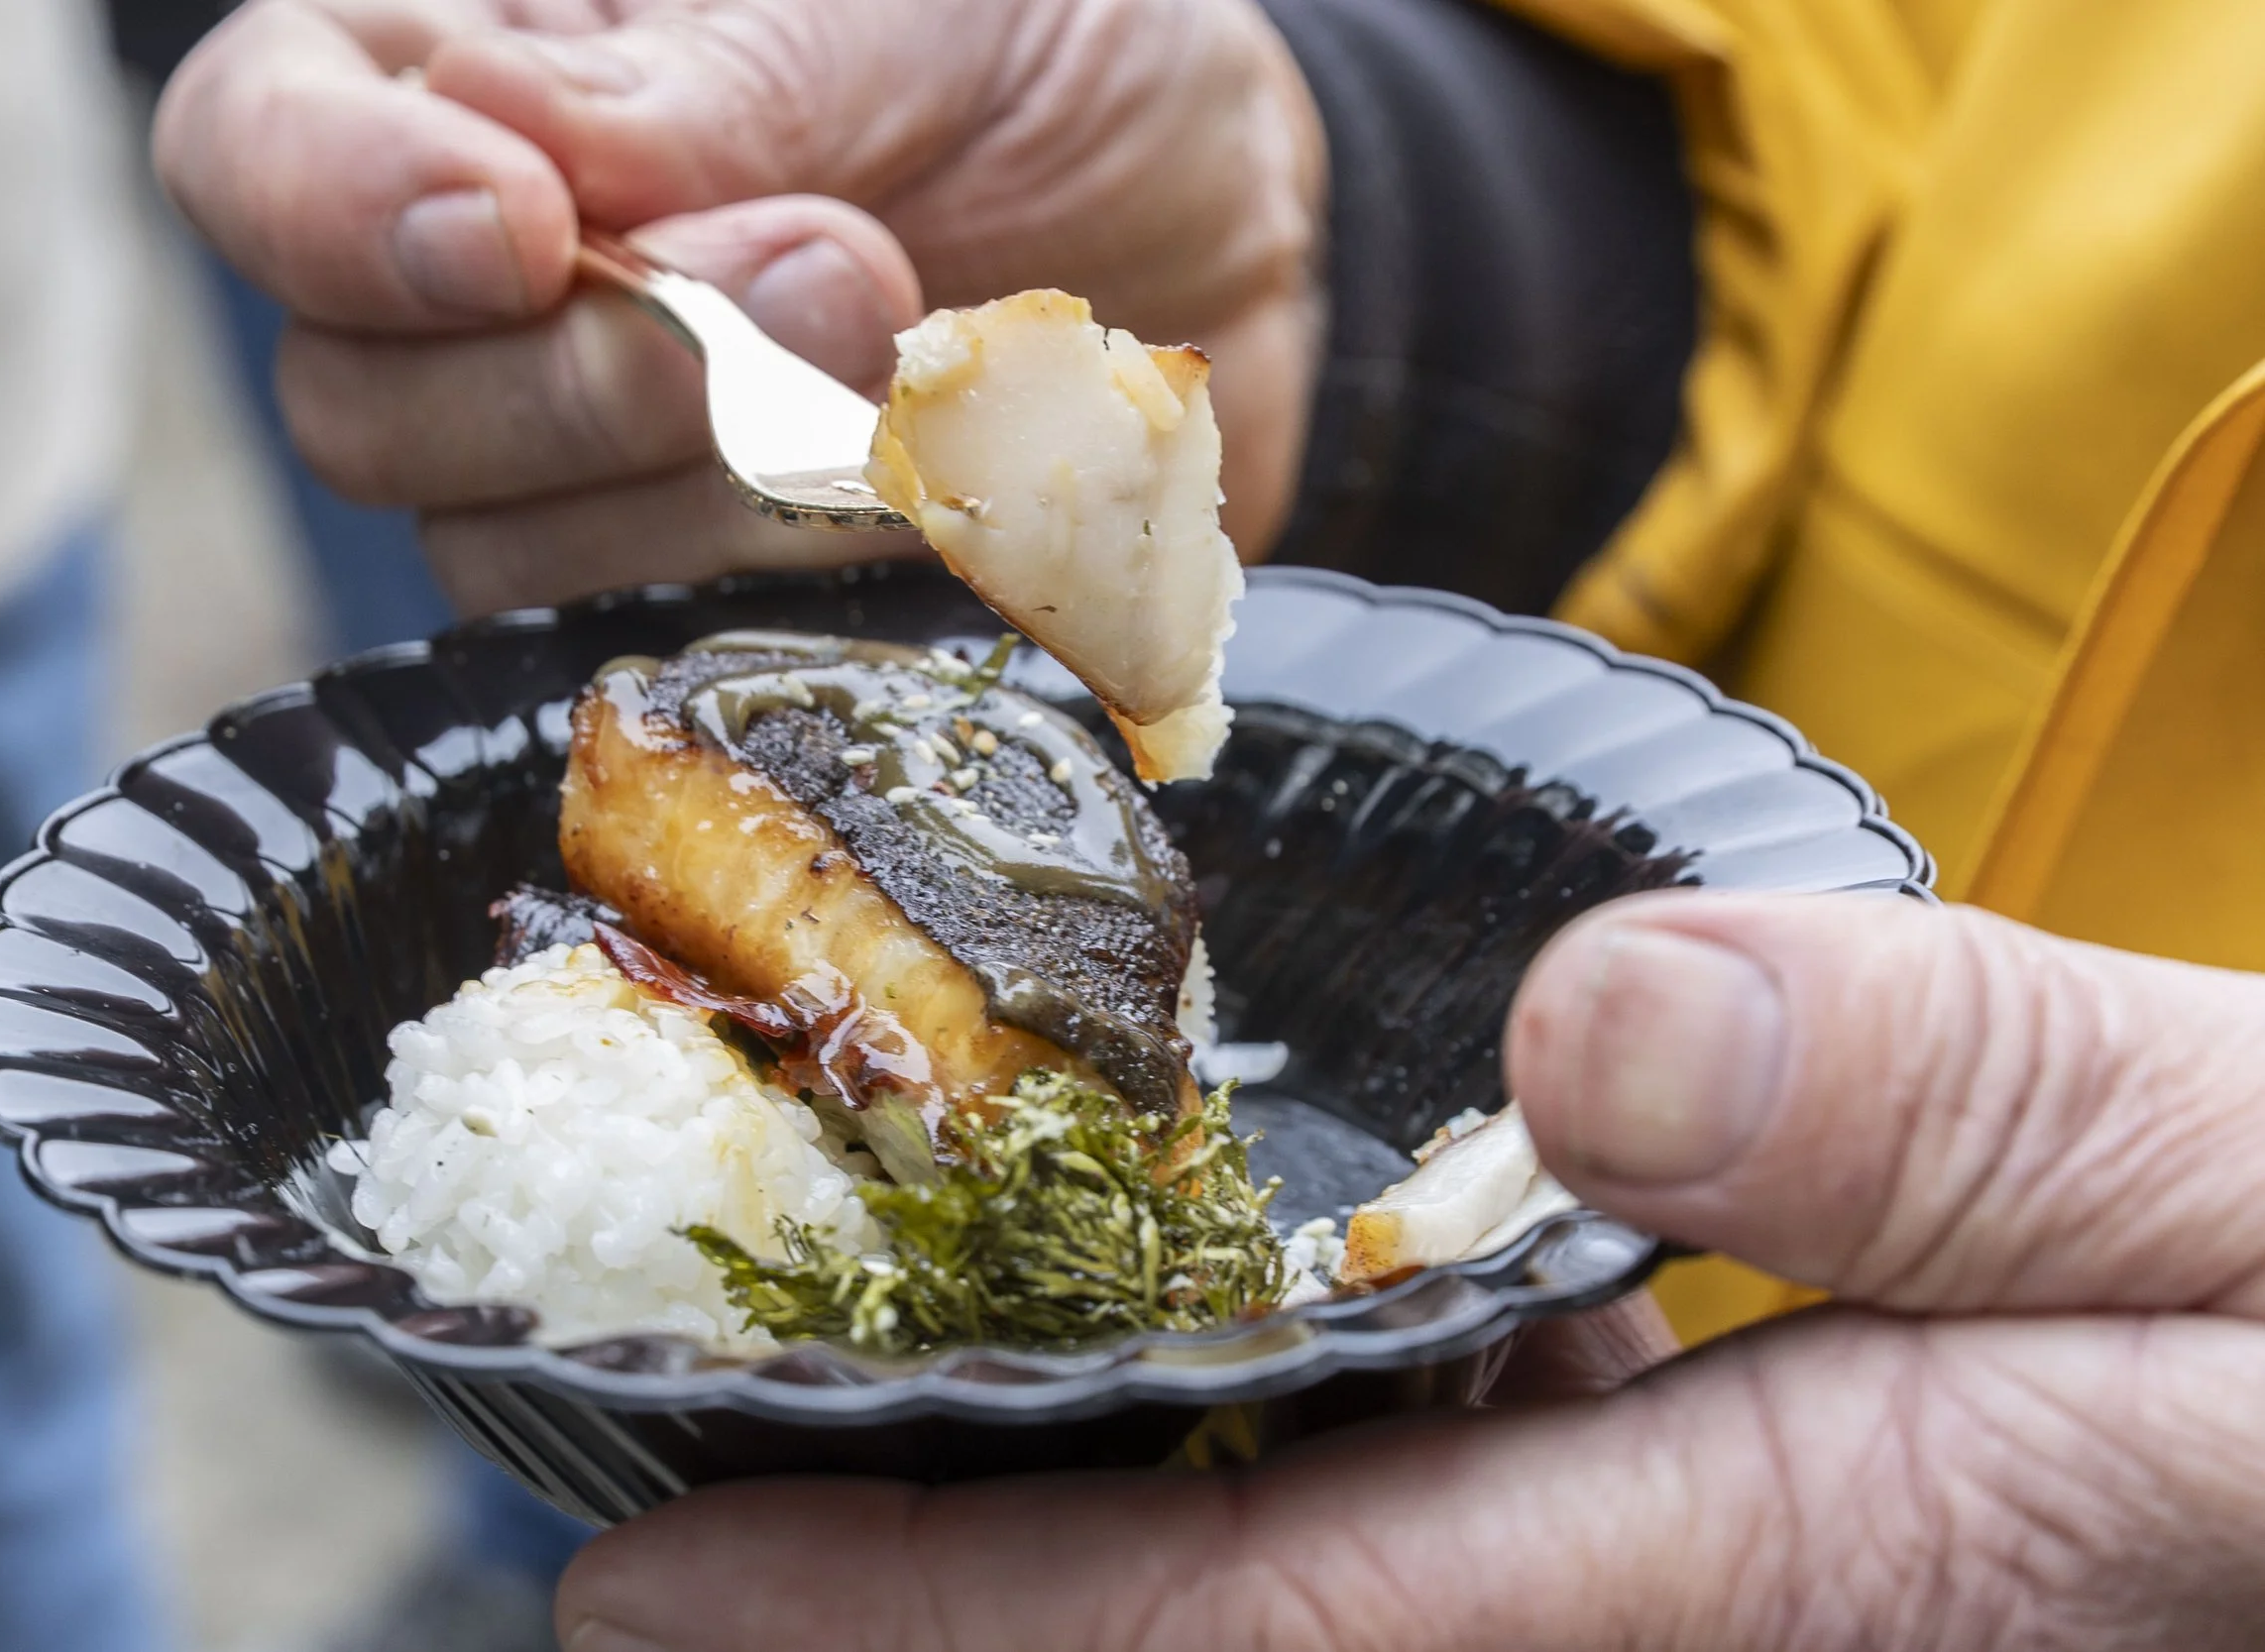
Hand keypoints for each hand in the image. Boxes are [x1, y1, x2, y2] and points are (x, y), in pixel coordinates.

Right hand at [153, 0, 1325, 611]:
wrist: (1212, 210)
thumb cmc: (1038, 45)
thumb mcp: (901, 1)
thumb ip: (712, 72)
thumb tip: (503, 145)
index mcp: (472, 86)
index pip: (255, 150)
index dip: (341, 213)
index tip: (521, 233)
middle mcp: (485, 298)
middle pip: (359, 410)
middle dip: (596, 373)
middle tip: (839, 269)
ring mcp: (586, 474)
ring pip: (506, 561)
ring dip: (725, 485)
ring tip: (916, 361)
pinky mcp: (706, 600)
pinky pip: (666, 656)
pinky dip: (807, 585)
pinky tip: (931, 500)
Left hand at [552, 894, 2264, 1649]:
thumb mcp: (2242, 1173)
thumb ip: (1946, 1109)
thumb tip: (1607, 1033)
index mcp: (1784, 1566)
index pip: (1251, 1632)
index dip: (923, 1625)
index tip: (650, 1598)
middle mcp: (1695, 1628)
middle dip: (940, 1618)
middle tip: (670, 1553)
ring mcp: (1710, 1602)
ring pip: (1321, 1603)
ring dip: (1099, 1532)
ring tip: (898, 1403)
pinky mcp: (1746, 1557)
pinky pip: (1457, 1544)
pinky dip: (1307, 1476)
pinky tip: (1273, 1360)